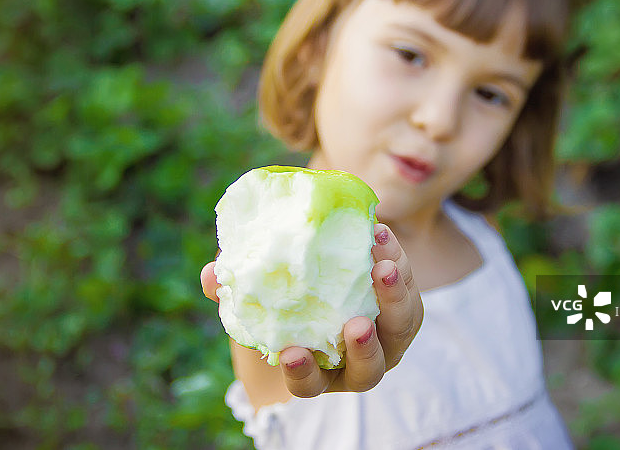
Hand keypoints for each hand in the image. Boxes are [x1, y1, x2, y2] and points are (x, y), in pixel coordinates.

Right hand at [200, 223, 422, 397]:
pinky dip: (397, 264)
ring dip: (393, 298)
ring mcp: (387, 340)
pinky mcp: (406, 309)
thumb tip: (211, 272)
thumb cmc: (286, 303)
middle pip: (368, 369)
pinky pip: (408, 291)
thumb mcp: (259, 299)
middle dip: (364, 348)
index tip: (292, 352)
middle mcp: (357, 365)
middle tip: (356, 323)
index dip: (302, 373)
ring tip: (380, 264)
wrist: (325, 281)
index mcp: (317, 373)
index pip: (309, 384)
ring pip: (400, 329)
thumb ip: (235, 290)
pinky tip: (379, 234)